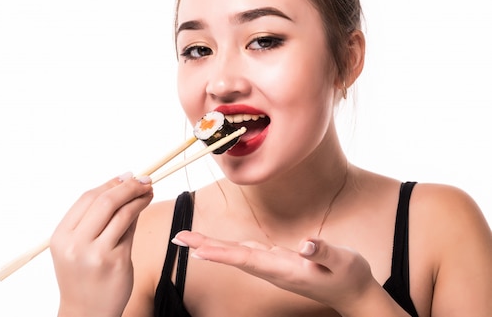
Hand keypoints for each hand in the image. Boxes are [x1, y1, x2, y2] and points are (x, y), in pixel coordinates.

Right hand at [50, 173, 153, 316]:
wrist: (85, 313)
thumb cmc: (83, 277)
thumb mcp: (78, 247)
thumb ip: (95, 219)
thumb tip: (122, 185)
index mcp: (61, 236)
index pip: (87, 199)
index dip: (109, 183)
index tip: (125, 176)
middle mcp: (76, 244)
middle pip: (105, 201)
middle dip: (127, 186)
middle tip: (143, 179)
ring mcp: (96, 254)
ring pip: (121, 213)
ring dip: (138, 197)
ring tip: (148, 190)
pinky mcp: (116, 262)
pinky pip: (130, 230)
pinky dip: (139, 214)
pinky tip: (144, 207)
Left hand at [172, 231, 378, 313]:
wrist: (353, 294)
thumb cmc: (348, 276)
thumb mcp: (342, 261)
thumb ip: (322, 252)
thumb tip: (305, 244)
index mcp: (285, 269)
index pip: (247, 259)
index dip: (222, 253)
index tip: (198, 250)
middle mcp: (273, 269)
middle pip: (234, 256)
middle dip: (205, 247)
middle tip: (179, 238)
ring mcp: (274, 267)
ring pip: (238, 255)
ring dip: (212, 247)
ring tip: (190, 241)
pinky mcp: (277, 264)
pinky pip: (247, 254)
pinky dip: (228, 249)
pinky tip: (217, 246)